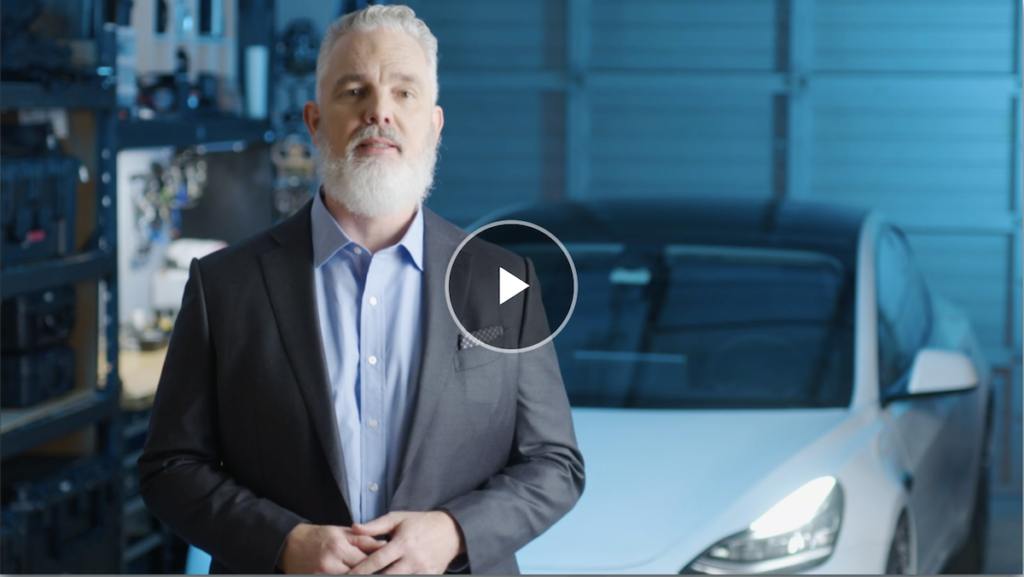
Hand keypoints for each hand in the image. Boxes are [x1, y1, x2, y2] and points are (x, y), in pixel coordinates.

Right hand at [277, 523, 387, 573]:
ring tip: (366, 571)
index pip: (366, 561)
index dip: (378, 564)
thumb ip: (363, 540)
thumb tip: (384, 545)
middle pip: (358, 573)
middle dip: (370, 572)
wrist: (291, 544)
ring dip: (358, 574)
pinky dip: (345, 576)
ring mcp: (322, 575)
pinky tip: (353, 573)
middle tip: (382, 571)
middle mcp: (330, 563)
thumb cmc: (319, 536)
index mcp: (339, 547)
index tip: (387, 565)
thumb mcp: (342, 532)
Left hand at [347, 511, 465, 573]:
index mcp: (403, 543)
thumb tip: (354, 528)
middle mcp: (413, 559)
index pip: (377, 561)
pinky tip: (393, 576)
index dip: (361, 570)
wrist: (451, 531)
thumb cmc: (420, 523)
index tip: (348, 575)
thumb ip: (375, 526)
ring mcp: (423, 570)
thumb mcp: (398, 519)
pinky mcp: (431, 576)